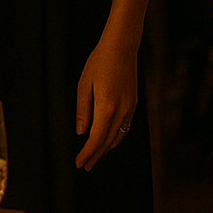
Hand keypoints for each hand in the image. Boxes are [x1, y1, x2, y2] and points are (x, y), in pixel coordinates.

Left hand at [75, 35, 137, 171]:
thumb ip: (83, 111)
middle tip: (86, 165)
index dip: (87, 154)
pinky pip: (124, 128)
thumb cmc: (100, 62)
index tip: (79, 163)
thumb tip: (81, 132)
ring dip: (106, 149)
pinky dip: (115, 138)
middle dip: (96, 155)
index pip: (96, 139)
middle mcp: (121, 111)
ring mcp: (129, 108)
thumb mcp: (84, 85)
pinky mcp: (133, 104)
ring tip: (95, 156)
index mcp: (106, 108)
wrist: (121, 47)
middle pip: (108, 142)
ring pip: (118, 137)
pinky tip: (109, 139)